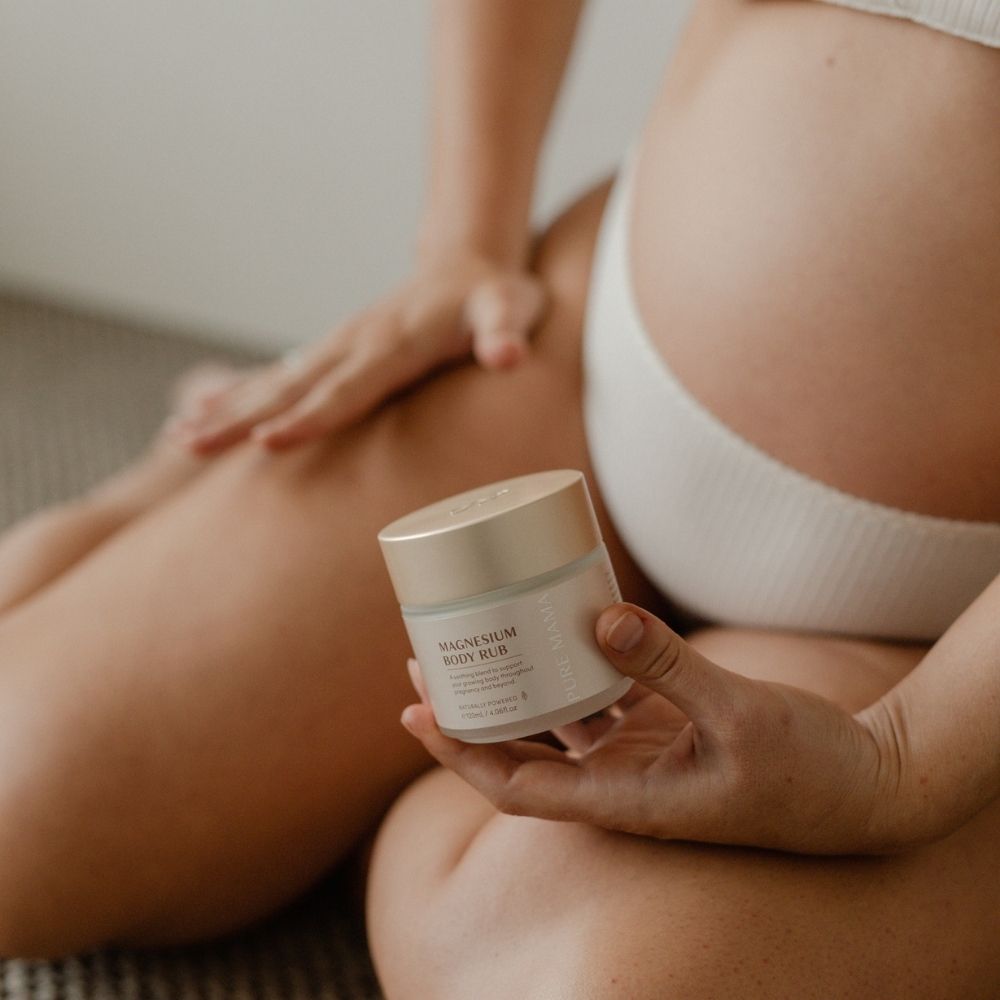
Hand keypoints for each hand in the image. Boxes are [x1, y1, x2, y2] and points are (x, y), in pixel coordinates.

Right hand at [167, 253, 545, 452]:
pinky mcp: (335, 350)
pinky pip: (280, 376)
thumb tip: (508, 356)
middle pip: (292, 387)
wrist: (467, 262)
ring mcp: (340, 345)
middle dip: (241, 419)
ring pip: (275, 382)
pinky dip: (240, 395)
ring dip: (228, 410)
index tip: (270, 442)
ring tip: (180, 438)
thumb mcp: (511, 307)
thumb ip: (506, 330)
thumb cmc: (495, 295)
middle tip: (189, 446)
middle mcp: (357, 344)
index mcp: (396, 344)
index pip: (349, 388)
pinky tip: (202, 413)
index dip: (312, 417)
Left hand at [401, 603, 908, 854]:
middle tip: (424, 659)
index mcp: (627, 803)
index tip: (418, 715)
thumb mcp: (741, 715)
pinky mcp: (665, 733)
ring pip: (555, 724)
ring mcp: (642, 760)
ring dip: (513, 689)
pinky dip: (572, 668)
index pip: (517, 788)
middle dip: (468, 715)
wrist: (868, 785)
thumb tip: (599, 615)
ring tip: (475, 640)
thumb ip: (668, 667)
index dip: (462, 756)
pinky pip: (601, 700)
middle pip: (520, 753)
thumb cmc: (811, 770)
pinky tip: (554, 628)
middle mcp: (622, 786)